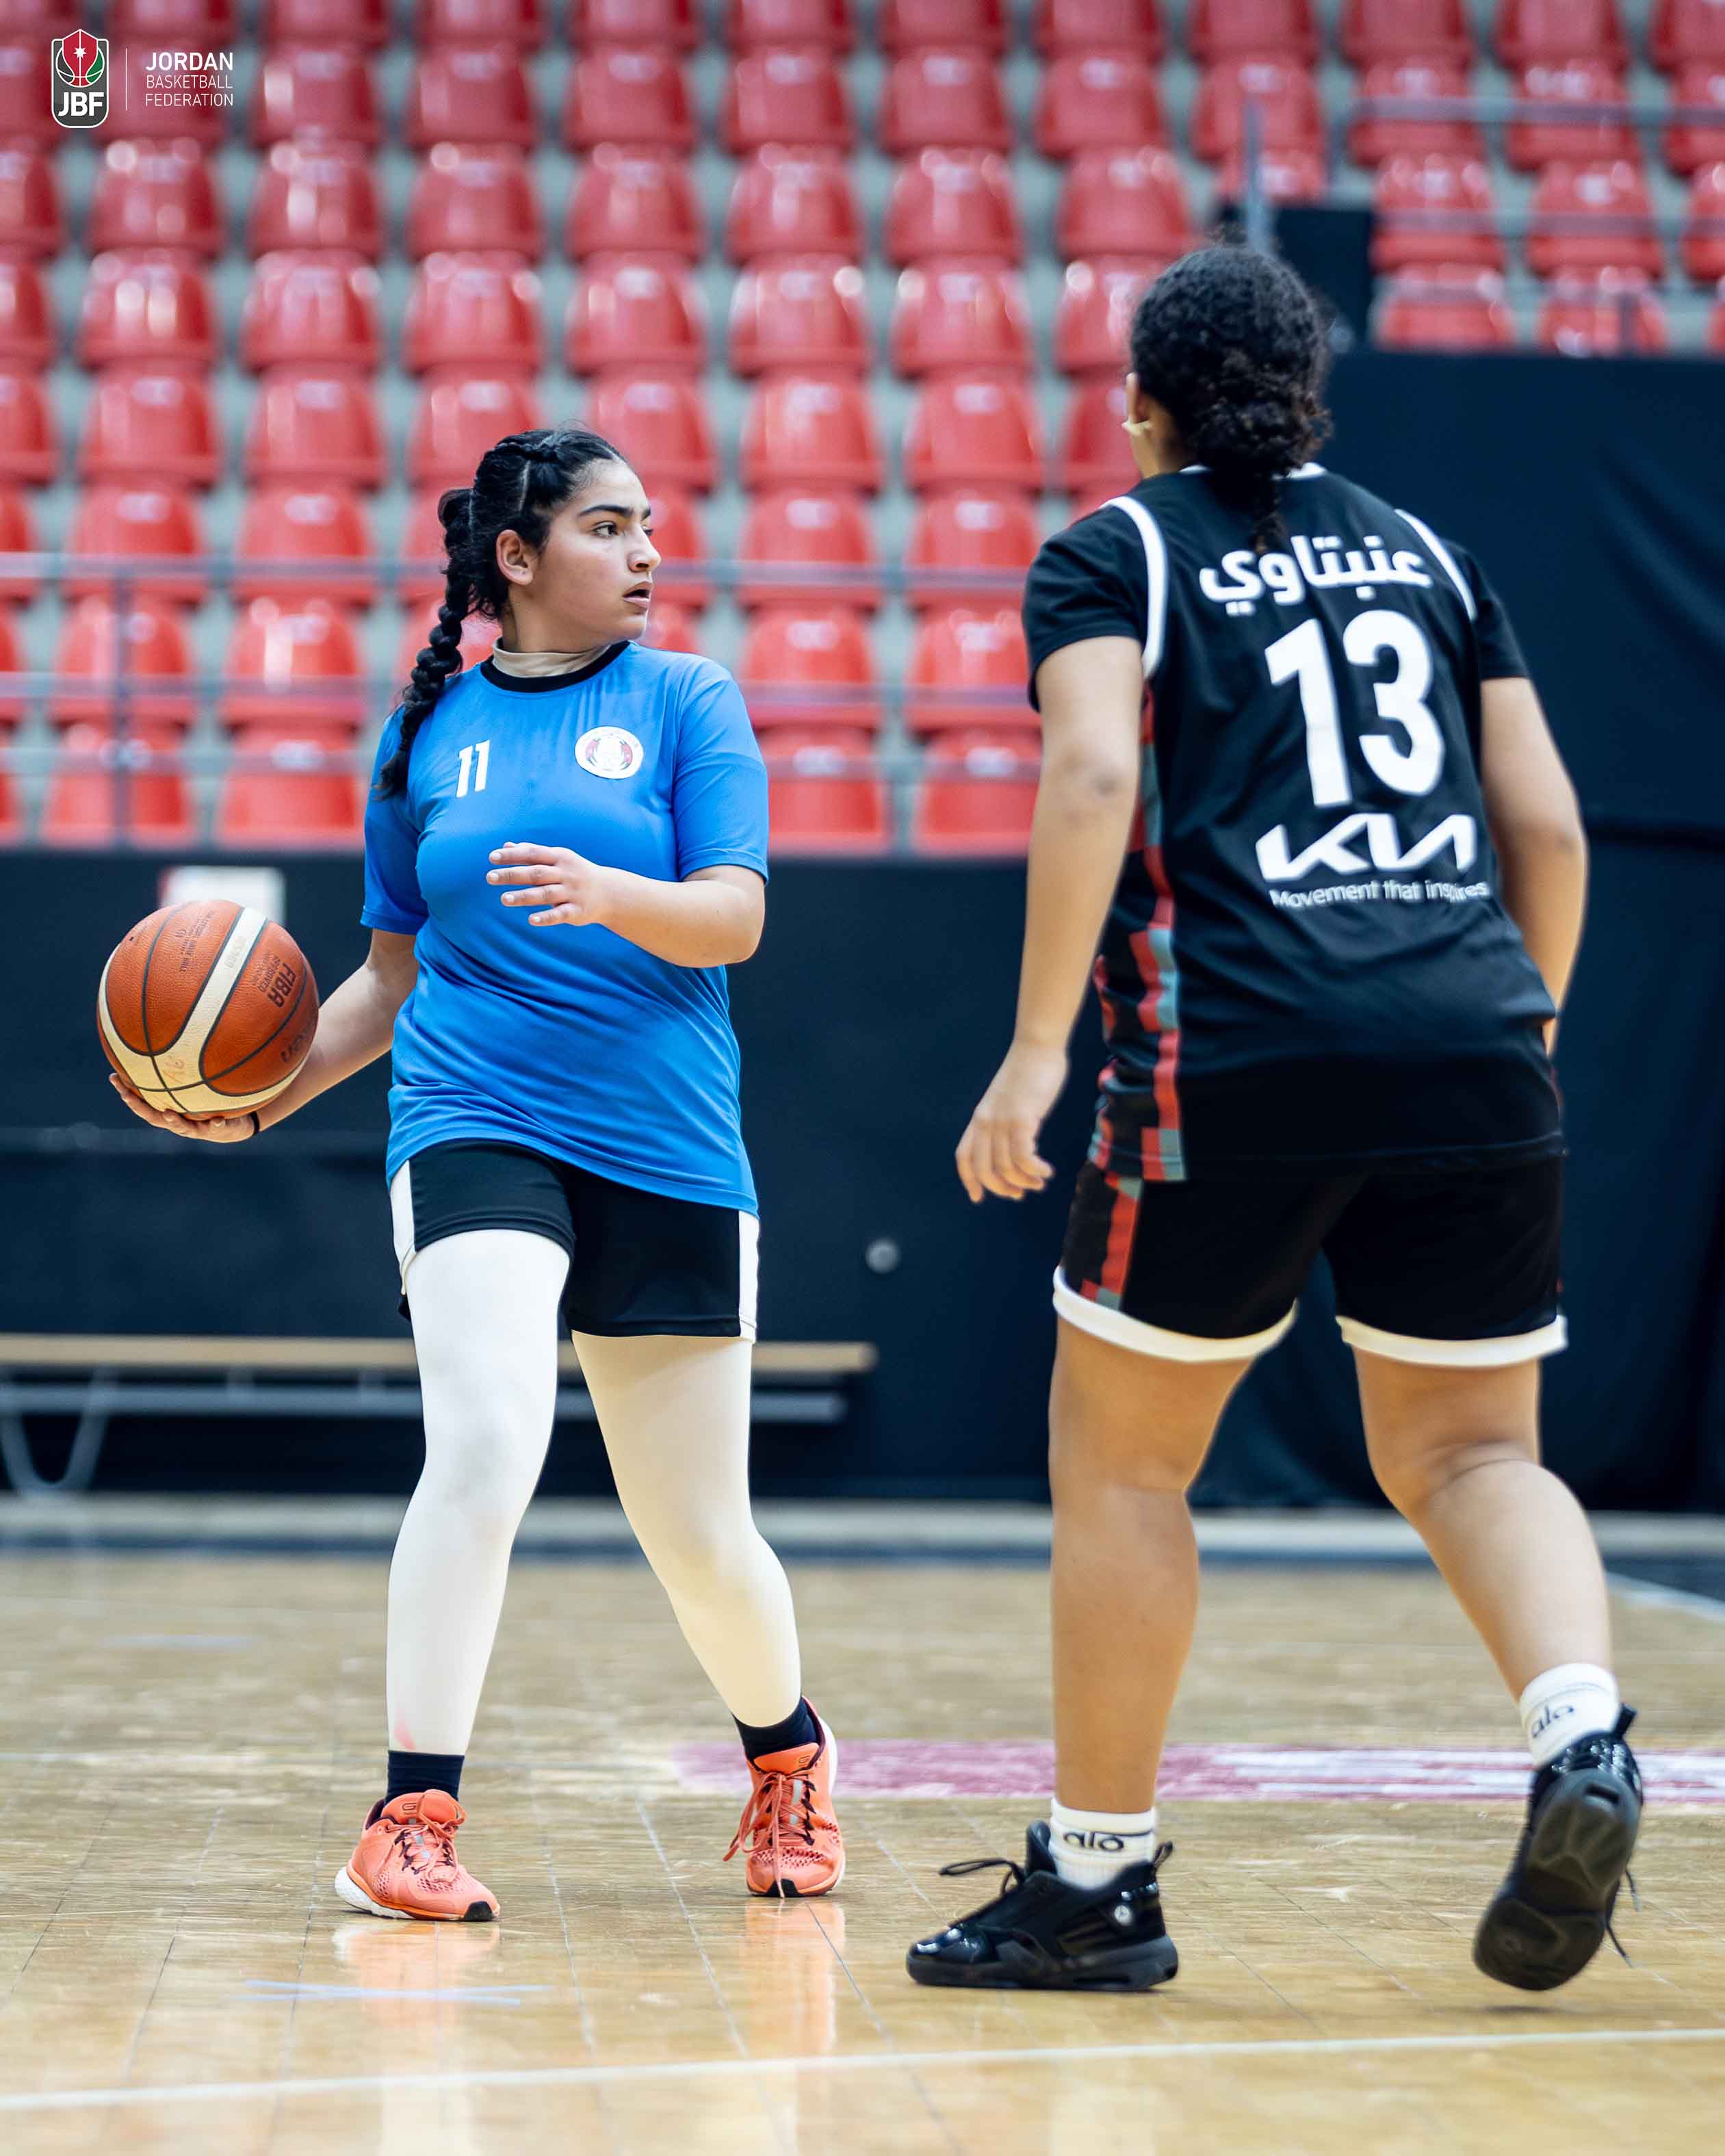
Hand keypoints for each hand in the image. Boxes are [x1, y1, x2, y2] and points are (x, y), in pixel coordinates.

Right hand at [108, 1073, 256, 1141]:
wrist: (233, 1127)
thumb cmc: (208, 1104)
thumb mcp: (196, 1086)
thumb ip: (184, 1072)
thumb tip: (171, 1039)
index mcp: (168, 1111)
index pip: (142, 1102)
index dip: (126, 1091)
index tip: (113, 1077)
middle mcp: (178, 1121)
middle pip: (152, 1117)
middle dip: (138, 1106)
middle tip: (126, 1096)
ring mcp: (196, 1128)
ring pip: (181, 1127)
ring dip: (173, 1121)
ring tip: (167, 1113)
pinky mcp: (216, 1130)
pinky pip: (216, 1127)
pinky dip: (216, 1123)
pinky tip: (218, 1118)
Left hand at [486, 842, 615, 928]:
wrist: (610, 892)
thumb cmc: (576, 873)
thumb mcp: (558, 859)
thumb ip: (532, 853)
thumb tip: (506, 845)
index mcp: (559, 857)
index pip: (532, 854)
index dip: (512, 855)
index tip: (492, 857)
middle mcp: (565, 873)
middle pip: (536, 873)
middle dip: (513, 874)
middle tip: (490, 877)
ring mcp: (572, 892)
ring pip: (545, 894)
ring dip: (524, 896)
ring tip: (503, 899)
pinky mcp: (577, 910)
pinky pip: (560, 914)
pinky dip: (546, 917)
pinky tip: (531, 920)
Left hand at [955, 1040, 1067, 1204]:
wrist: (1037, 1047)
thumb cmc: (1029, 1073)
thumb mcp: (1010, 1101)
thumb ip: (1007, 1122)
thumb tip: (1017, 1147)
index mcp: (980, 1119)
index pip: (964, 1157)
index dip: (968, 1180)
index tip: (977, 1197)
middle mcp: (986, 1122)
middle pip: (984, 1169)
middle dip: (1001, 1188)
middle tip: (1021, 1193)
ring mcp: (1003, 1120)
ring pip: (1006, 1167)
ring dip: (1025, 1181)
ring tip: (1040, 1181)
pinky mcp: (1022, 1118)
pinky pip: (1023, 1157)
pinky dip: (1034, 1170)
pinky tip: (1046, 1171)